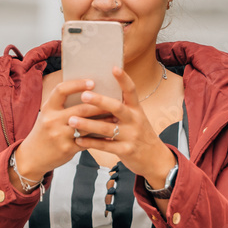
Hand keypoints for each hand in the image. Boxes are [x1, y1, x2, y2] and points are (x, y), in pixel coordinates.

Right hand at [10, 78, 109, 185]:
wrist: (32, 157)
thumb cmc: (44, 132)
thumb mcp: (47, 116)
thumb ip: (62, 106)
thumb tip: (87, 94)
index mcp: (47, 108)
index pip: (61, 90)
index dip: (77, 84)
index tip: (92, 82)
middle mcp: (52, 120)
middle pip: (81, 109)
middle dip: (100, 105)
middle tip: (115, 100)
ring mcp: (59, 135)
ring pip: (87, 125)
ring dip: (104, 121)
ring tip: (116, 116)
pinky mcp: (67, 148)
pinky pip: (88, 141)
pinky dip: (100, 138)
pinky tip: (110, 134)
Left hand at [66, 66, 176, 192]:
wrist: (156, 159)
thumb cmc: (140, 135)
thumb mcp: (136, 119)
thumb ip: (121, 109)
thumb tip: (98, 95)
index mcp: (136, 109)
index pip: (131, 91)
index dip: (123, 79)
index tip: (113, 67)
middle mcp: (135, 120)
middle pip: (117, 108)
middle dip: (100, 101)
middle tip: (83, 95)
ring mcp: (131, 136)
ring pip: (106, 129)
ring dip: (87, 124)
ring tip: (71, 120)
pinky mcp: (126, 150)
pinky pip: (105, 146)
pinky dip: (90, 143)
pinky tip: (77, 140)